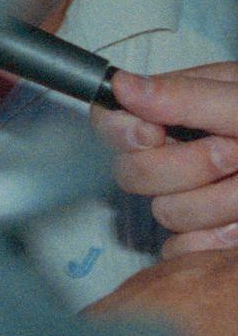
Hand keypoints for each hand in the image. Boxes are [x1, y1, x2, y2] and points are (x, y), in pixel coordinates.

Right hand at [96, 64, 237, 254]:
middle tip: (236, 154)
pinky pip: (184, 251)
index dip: (125, 132)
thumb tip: (121, 85)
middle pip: (133, 174)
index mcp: (179, 110)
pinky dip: (221, 239)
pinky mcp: (210, 239)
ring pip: (167, 214)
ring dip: (222, 202)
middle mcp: (178, 154)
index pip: (110, 120)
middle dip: (190, 167)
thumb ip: (187, 97)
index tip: (155, 132)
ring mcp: (195, 199)